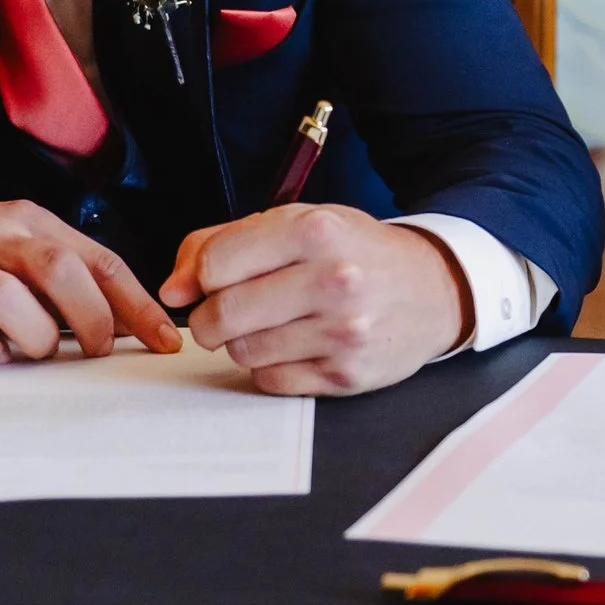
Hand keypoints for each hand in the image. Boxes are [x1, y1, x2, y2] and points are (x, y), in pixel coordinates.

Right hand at [0, 196, 181, 371]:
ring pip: (9, 299)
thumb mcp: (13, 237)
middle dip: (91, 319)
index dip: (136, 304)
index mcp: (26, 220)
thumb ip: (63, 267)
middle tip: (95, 349)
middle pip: (59, 271)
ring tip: (33, 349)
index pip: (97, 259)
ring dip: (35, 337)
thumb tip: (123, 317)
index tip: (164, 339)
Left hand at [163, 205, 466, 394]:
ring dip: (243, 341)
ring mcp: (342, 331)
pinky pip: (271, 381)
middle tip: (228, 310)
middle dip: (211, 317)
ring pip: (242, 352)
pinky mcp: (346, 375)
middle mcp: (333, 279)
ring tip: (273, 322)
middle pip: (221, 315)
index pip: (215, 263)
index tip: (213, 279)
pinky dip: (271, 367)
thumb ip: (222, 242)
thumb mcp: (296, 223)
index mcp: (315, 230)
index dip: (201, 275)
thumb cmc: (354, 251)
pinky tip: (295, 345)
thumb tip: (172, 290)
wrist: (433, 289)